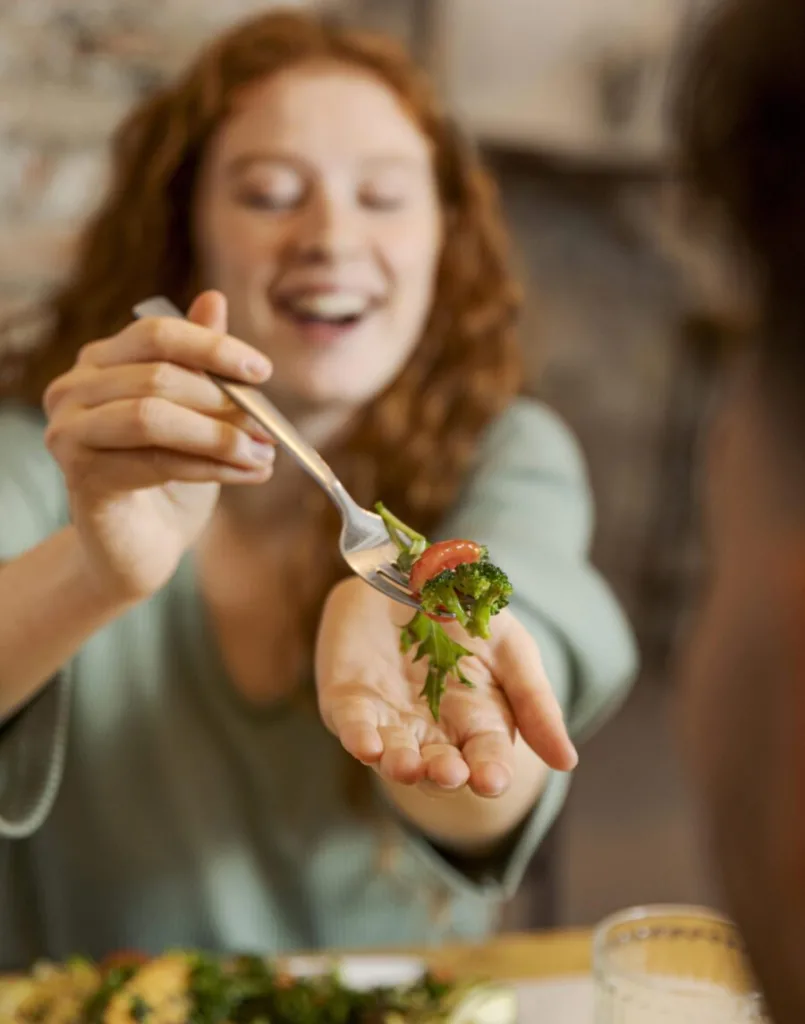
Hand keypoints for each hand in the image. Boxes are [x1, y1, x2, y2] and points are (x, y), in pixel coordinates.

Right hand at [43, 291, 274, 602]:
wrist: (140, 545)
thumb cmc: (167, 473)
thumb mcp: (193, 412)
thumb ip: (199, 362)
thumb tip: (215, 300)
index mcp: (101, 361)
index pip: (157, 333)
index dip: (213, 348)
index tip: (263, 370)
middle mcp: (74, 388)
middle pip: (159, 376)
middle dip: (225, 402)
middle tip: (270, 428)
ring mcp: (70, 431)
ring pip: (153, 417)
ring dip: (219, 436)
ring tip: (263, 454)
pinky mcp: (79, 475)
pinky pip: (155, 462)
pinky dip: (211, 468)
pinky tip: (248, 474)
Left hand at [316, 577, 577, 797]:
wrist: (407, 570)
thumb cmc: (464, 614)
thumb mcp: (511, 648)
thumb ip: (535, 702)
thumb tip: (568, 763)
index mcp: (477, 722)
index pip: (487, 757)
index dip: (489, 771)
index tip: (492, 780)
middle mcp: (432, 731)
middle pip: (439, 765)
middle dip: (443, 773)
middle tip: (450, 773)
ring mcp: (389, 718)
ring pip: (394, 754)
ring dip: (399, 765)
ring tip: (407, 767)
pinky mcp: (349, 701)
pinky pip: (352, 725)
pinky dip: (359, 737)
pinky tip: (368, 747)